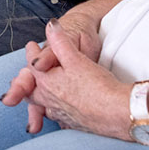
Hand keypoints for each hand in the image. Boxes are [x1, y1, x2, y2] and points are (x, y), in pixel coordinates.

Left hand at [0, 20, 128, 137]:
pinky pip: (60, 117)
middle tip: (32, 71)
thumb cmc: (97, 86)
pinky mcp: (75, 123)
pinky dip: (57, 111)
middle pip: (32, 90)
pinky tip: (63, 110)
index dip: (32, 52)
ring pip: (45, 105)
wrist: (119, 112)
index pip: (31, 65)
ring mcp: (61, 114)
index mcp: (46, 83)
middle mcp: (49, 101)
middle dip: (29, 80)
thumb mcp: (76, 58)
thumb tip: (51, 26)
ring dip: (41, 98)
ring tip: (44, 91)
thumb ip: (60, 42)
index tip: (31, 45)